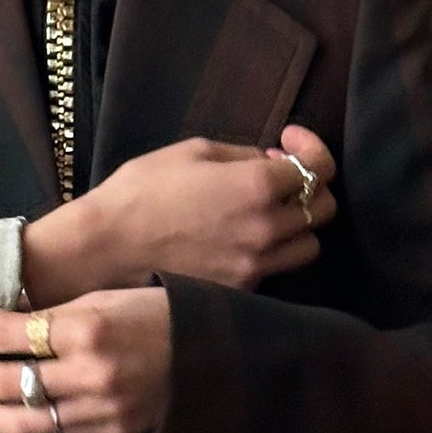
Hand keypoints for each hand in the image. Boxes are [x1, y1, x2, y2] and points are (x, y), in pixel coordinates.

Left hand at [0, 286, 170, 432]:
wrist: (210, 358)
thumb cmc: (155, 316)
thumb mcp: (106, 298)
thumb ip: (51, 313)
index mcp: (89, 328)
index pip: (16, 334)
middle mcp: (90, 372)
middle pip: (11, 380)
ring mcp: (99, 407)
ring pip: (27, 418)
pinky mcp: (108, 431)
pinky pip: (56, 428)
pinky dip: (26, 420)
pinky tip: (10, 412)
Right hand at [19, 122, 336, 302]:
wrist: (108, 248)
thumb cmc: (142, 191)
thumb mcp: (195, 151)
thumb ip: (246, 155)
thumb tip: (274, 163)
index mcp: (258, 187)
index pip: (318, 168)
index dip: (311, 147)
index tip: (289, 141)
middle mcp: (265, 231)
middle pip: (323, 210)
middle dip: (310, 187)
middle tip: (279, 176)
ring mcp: (254, 267)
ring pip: (307, 247)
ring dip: (297, 226)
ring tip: (266, 212)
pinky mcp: (238, 291)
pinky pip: (275, 270)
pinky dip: (270, 252)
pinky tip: (242, 237)